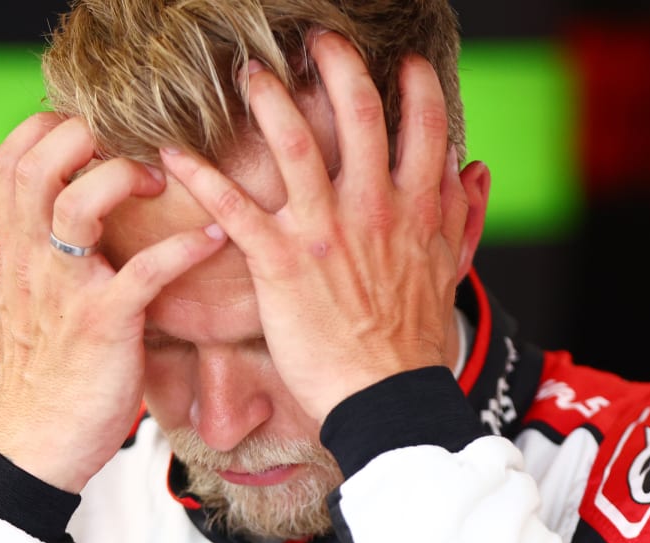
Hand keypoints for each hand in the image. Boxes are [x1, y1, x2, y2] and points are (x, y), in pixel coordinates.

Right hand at [0, 113, 227, 490]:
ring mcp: (66, 290)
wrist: (37, 446)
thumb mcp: (16, 308)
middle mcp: (32, 261)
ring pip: (78, 204)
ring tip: (162, 181)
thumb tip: (37, 231)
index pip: (8, 161)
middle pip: (36, 165)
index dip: (46, 128)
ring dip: (125, 177)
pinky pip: (145, 271)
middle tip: (131, 149)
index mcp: (14, 252)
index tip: (92, 130)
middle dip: (85, 136)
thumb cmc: (40, 378)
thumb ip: (29, 262)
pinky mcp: (104, 324)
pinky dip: (184, 248)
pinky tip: (213, 240)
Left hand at [159, 32, 485, 423]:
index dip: (416, 87)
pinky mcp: (281, 262)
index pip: (425, 128)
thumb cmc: (413, 340)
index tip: (404, 61)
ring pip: (296, 145)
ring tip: (249, 73)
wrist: (385, 397)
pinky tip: (174, 153)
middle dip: (338, 66)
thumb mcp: (450, 271)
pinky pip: (234, 208)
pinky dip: (202, 178)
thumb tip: (475, 169)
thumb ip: (461, 214)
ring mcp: (325, 232)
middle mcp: (373, 209)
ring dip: (268, 101)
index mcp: (415, 209)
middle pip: (359, 115)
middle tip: (318, 38)